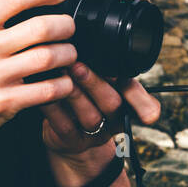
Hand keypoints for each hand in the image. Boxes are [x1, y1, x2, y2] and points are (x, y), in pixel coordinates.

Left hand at [40, 61, 161, 185]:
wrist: (68, 136)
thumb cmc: (86, 98)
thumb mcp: (101, 82)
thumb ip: (106, 68)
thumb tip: (94, 44)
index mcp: (127, 102)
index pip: (141, 101)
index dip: (143, 101)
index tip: (135, 96)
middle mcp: (114, 120)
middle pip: (113, 103)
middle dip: (95, 83)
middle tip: (77, 65)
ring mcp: (93, 134)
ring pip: (89, 116)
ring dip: (74, 94)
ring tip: (59, 73)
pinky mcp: (71, 141)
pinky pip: (63, 124)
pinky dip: (53, 107)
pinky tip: (44, 92)